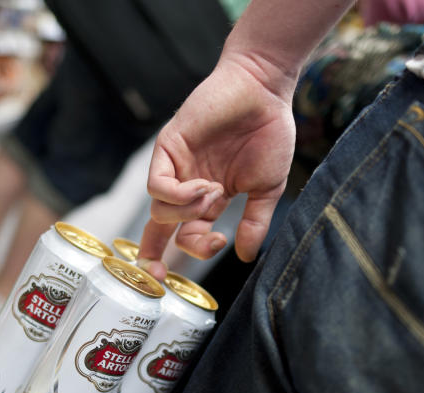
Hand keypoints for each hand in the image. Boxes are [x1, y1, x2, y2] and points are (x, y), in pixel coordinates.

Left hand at [140, 53, 296, 279]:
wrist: (264, 90)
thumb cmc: (269, 132)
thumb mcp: (267, 188)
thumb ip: (255, 222)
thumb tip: (244, 257)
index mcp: (209, 199)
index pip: (186, 236)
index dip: (194, 251)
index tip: (219, 242)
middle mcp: (188, 186)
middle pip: (160, 229)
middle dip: (153, 255)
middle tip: (160, 272)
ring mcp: (176, 167)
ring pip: (159, 210)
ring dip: (186, 214)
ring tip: (215, 193)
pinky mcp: (168, 148)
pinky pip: (157, 186)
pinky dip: (178, 196)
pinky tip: (204, 186)